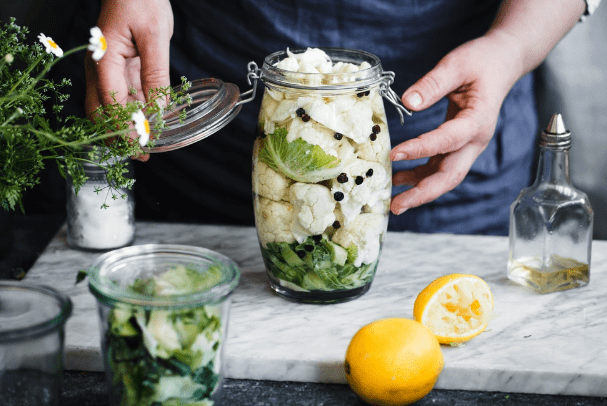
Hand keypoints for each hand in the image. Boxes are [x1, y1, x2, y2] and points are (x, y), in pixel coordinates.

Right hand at [84, 0, 173, 161]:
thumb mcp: (155, 36)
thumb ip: (156, 74)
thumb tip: (158, 108)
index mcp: (104, 60)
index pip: (111, 104)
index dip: (126, 128)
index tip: (142, 146)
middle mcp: (101, 68)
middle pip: (102, 112)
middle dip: (119, 137)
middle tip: (141, 156)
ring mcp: (108, 70)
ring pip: (112, 108)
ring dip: (126, 128)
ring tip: (147, 148)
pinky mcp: (120, 68)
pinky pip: (125, 96)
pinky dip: (136, 112)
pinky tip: (151, 123)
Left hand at [389, 33, 522, 214]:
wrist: (502, 64)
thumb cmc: (482, 62)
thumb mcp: (456, 64)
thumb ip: (433, 83)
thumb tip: (408, 102)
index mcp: (478, 121)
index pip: (447, 140)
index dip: (420, 149)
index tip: (394, 154)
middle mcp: (475, 141)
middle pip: (450, 175)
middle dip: (423, 193)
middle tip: (397, 206)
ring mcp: (467, 146)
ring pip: (445, 177)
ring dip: (419, 191)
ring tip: (394, 201)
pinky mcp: (458, 146)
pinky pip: (439, 167)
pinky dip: (419, 176)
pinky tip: (398, 179)